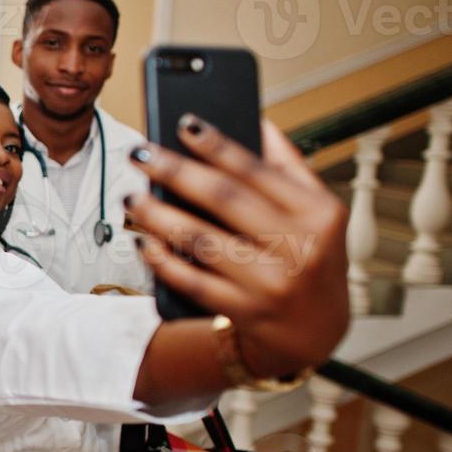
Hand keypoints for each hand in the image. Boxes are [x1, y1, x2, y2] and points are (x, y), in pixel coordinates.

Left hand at [129, 116, 349, 377]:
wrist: (315, 332)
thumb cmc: (311, 259)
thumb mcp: (318, 213)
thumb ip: (289, 168)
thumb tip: (257, 120)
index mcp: (319, 213)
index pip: (258, 170)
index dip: (218, 145)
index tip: (184, 123)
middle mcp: (300, 247)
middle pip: (224, 199)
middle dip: (176, 172)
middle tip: (140, 155)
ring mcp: (272, 283)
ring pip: (201, 241)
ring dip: (159, 216)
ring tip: (132, 198)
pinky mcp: (245, 312)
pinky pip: (193, 281)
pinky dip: (163, 261)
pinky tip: (143, 243)